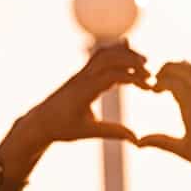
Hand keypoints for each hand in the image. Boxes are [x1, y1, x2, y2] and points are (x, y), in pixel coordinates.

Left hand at [12, 45, 150, 150]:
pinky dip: (115, 52)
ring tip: (143, 63)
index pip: (113, 75)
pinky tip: (127, 51)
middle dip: (132, 61)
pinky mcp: (81, 74)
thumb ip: (113, 132)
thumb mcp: (88, 132)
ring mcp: (81, 73)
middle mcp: (82, 77)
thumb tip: (137, 139)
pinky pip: (99, 56)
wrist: (39, 121)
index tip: (150, 87)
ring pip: (104, 54)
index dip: (134, 78)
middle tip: (151, 74)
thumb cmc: (62, 128)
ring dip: (124, 54)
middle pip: (110, 58)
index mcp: (84, 91)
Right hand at [137, 62, 190, 181]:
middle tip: (159, 78)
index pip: (173, 81)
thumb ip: (159, 142)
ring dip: (184, 70)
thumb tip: (137, 142)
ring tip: (172, 78)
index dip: (159, 80)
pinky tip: (190, 86)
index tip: (153, 90)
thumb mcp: (183, 150)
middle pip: (186, 69)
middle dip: (169, 69)